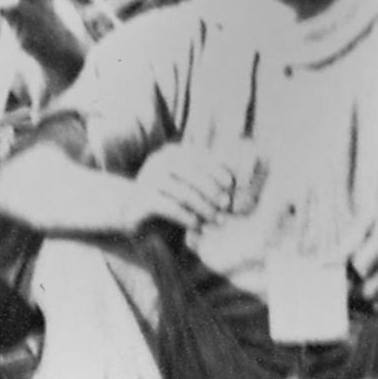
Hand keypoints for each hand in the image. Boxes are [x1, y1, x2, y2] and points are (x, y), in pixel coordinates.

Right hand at [135, 144, 258, 236]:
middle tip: (226, 205)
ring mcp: (146, 180)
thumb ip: (208, 180)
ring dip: (203, 206)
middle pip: (191, 172)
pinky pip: (168, 207)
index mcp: (171, 153)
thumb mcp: (189, 185)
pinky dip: (186, 216)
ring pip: (182, 191)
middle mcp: (157, 162)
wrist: (134, 213)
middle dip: (212, 189)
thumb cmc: (170, 199)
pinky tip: (196, 225)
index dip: (217, 169)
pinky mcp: (140, 200)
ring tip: (215, 219)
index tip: (231, 184)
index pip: (198, 156)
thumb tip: (242, 178)